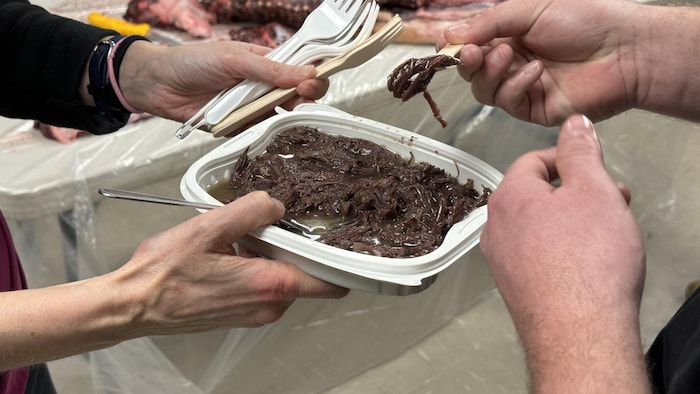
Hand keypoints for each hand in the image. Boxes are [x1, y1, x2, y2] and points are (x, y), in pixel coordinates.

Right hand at [112, 190, 347, 334]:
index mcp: (270, 284)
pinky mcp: (241, 315)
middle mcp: (269, 305)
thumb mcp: (209, 227)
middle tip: (267, 226)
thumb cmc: (164, 273)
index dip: (339, 260)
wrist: (134, 305)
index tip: (337, 239)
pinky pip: (263, 288)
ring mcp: (256, 314)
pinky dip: (255, 269)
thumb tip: (275, 205)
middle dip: (293, 248)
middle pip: (306, 274)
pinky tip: (229, 255)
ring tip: (239, 240)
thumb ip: (251, 210)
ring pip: (283, 279)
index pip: (331, 282)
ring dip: (270, 257)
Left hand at [118, 40, 329, 121]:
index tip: (315, 83)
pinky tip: (271, 136)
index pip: (299, 69)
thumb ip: (271, 70)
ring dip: (285, 119)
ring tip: (289, 121)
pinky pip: (258, 132)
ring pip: (279, 116)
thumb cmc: (192, 62)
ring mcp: (250, 106)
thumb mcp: (234, 59)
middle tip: (301, 102)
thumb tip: (307, 74)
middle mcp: (261, 85)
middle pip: (295, 95)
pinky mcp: (239, 126)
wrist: (157, 84)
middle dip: (302, 99)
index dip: (312, 76)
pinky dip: (264, 134)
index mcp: (264, 61)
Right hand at [438, 0, 638, 125]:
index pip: (470, 45)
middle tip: (476, 51)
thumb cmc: (585, 21)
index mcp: (509, 35)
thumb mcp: (529, 10)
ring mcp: (521, 87)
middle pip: (471, 71)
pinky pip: (508, 102)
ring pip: (484, 90)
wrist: (624, 49)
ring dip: (491, 72)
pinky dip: (516, 86)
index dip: (456, 46)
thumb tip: (449, 35)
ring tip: (511, 54)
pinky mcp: (533, 109)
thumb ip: (488, 23)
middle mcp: (511, 62)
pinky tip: (536, 71)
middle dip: (469, 61)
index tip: (447, 44)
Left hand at [480, 115, 648, 390]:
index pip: (533, 161)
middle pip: (535, 194)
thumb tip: (574, 123)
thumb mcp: (593, 190)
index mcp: (507, 196)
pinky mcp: (512, 287)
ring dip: (568, 221)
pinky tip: (585, 263)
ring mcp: (499, 260)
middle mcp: (494, 227)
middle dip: (575, 193)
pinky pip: (534, 254)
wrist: (579, 332)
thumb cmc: (588, 260)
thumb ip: (581, 152)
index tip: (597, 172)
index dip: (569, 160)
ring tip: (603, 234)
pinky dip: (559, 249)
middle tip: (612, 203)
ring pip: (536, 225)